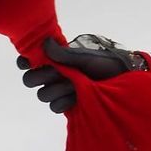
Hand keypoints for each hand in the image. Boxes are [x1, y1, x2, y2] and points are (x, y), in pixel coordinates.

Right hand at [17, 34, 146, 112]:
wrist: (125, 80)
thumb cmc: (107, 62)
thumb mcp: (86, 56)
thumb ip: (64, 54)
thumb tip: (45, 44)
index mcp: (56, 58)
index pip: (30, 59)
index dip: (25, 61)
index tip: (29, 61)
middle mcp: (55, 74)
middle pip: (30, 80)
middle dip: (41, 77)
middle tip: (57, 73)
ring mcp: (59, 90)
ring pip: (43, 94)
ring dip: (58, 90)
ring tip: (75, 85)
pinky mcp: (66, 104)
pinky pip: (54, 106)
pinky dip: (64, 102)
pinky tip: (76, 97)